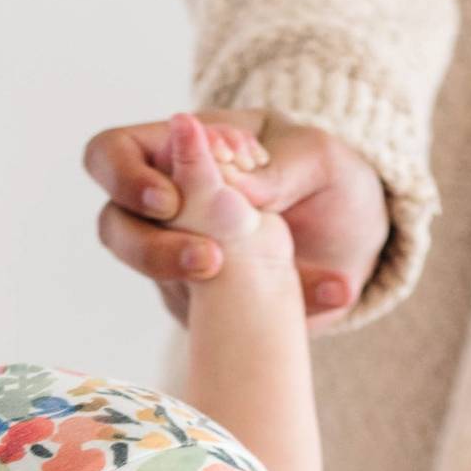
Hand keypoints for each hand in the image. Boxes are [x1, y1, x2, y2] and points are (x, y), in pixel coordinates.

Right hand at [84, 108, 391, 329]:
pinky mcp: (209, 307)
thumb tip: (239, 189)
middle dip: (150, 249)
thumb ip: (280, 167)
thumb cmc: (328, 175)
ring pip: (155, 281)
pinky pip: (220, 321)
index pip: (111, 154)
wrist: (359, 239)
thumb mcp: (320, 157)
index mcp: (176, 149)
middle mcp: (167, 209)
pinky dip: (271, 314)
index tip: (169, 200)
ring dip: (194, 290)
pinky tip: (328, 293)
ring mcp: (181, 261)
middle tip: (209, 260)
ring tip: (266, 289)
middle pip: (116, 227)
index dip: (123, 177)